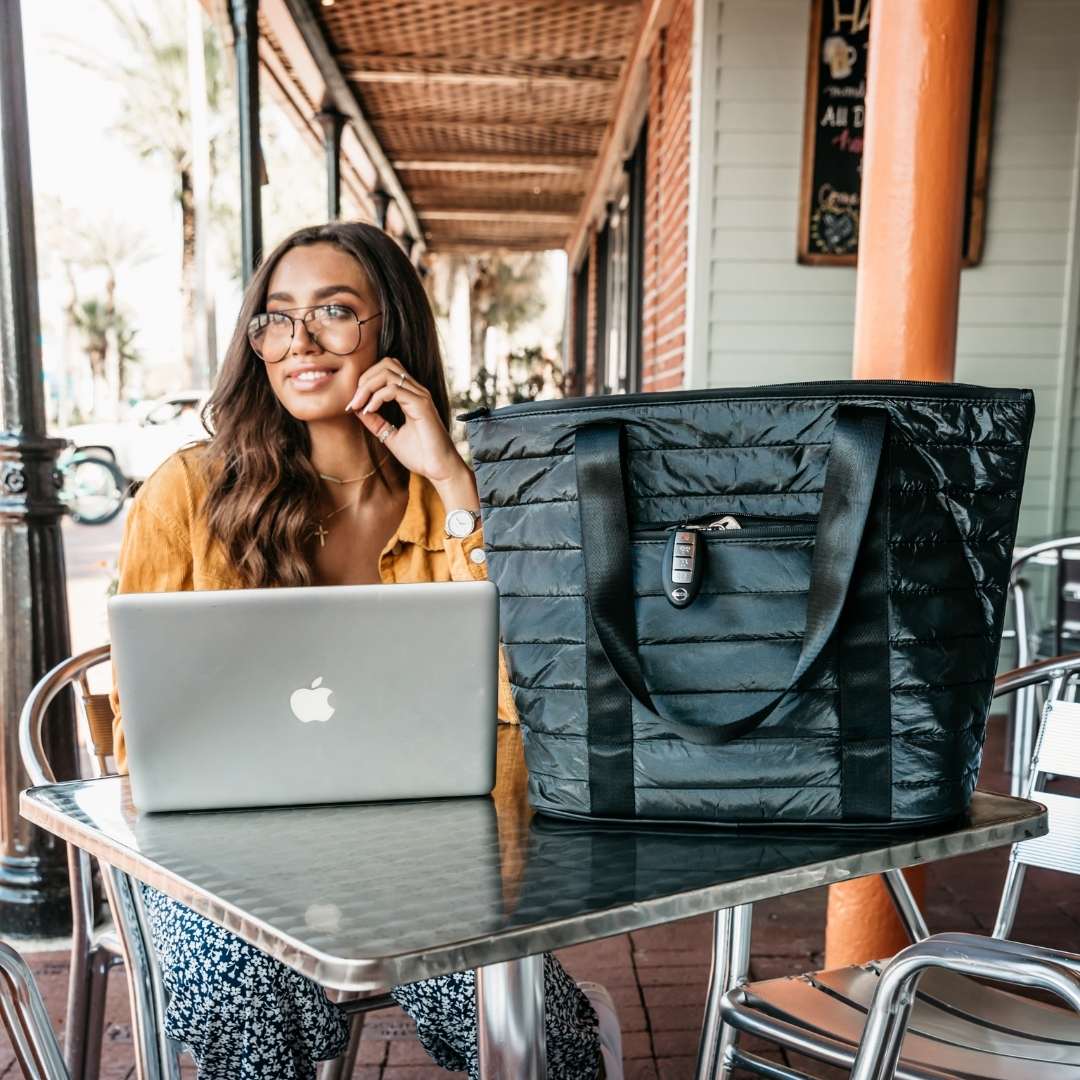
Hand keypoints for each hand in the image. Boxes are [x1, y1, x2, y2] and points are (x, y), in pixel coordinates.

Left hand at [346, 357, 474, 497]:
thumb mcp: (390, 435)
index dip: (366, 381)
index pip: (386, 370)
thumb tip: (357, 408)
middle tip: (354, 402)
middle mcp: (417, 391)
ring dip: (367, 387)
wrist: (440, 469)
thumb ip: (375, 421)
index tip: (354, 404)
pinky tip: (370, 411)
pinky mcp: (422, 405)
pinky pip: (393, 389)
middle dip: (364, 379)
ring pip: (388, 372)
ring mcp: (420, 396)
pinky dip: (376, 397)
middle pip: (386, 364)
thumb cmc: (421, 455)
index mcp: (412, 395)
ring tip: (359, 405)